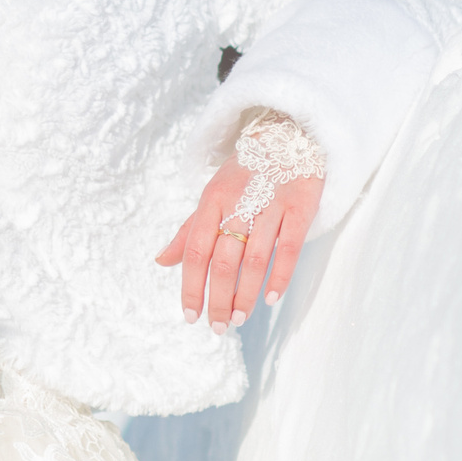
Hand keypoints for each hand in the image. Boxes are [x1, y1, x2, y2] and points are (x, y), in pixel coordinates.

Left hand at [155, 160, 321, 334]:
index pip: (194, 250)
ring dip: (245, 294)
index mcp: (212, 199)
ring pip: (253, 259)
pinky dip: (279, 276)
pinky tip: (271, 299)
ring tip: (238, 319)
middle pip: (222, 261)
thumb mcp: (214, 194)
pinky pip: (289, 247)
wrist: (289, 133)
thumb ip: (189, 229)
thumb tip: (161, 261)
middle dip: (217, 299)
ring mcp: (271, 203)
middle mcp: (239, 201)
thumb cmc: (246, 173)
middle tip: (218, 327)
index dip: (190, 285)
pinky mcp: (300, 205)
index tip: (190, 315)